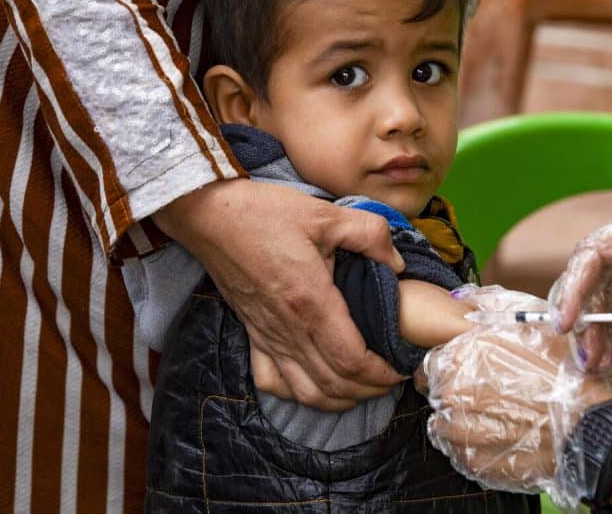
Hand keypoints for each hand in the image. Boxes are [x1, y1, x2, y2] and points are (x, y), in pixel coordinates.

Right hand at [153, 178, 405, 409]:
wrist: (209, 216)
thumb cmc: (265, 213)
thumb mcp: (326, 214)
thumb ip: (370, 235)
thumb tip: (397, 264)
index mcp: (310, 302)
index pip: (351, 359)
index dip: (381, 373)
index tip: (401, 368)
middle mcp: (287, 329)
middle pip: (333, 384)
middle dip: (369, 390)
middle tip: (392, 378)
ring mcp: (267, 337)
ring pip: (305, 393)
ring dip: (339, 399)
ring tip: (364, 387)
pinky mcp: (252, 335)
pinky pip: (273, 381)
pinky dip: (299, 394)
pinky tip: (317, 384)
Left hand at [419, 286, 611, 507]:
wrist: (588, 425)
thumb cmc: (563, 371)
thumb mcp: (532, 320)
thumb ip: (492, 303)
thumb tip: (461, 295)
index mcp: (463, 356)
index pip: (433, 361)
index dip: (451, 363)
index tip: (467, 368)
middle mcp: (454, 392)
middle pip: (438, 392)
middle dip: (456, 390)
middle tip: (489, 392)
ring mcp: (462, 430)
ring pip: (445, 423)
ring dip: (462, 419)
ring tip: (495, 416)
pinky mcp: (474, 461)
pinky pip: (460, 451)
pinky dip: (474, 445)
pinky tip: (500, 437)